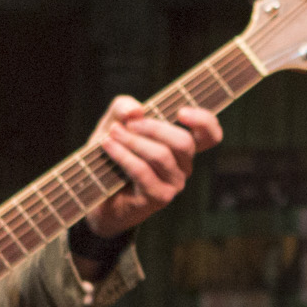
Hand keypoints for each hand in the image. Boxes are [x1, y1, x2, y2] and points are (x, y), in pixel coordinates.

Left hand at [82, 98, 223, 240]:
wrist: (96, 192)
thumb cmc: (112, 153)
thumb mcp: (114, 122)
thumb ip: (123, 108)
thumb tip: (136, 110)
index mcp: (181, 147)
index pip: (210, 135)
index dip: (204, 121)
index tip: (181, 112)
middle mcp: (183, 166)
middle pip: (184, 142)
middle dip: (153, 128)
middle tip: (127, 124)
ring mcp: (173, 184)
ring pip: (162, 156)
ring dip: (133, 141)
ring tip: (112, 133)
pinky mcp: (158, 198)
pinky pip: (143, 171)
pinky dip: (123, 155)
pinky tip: (108, 146)